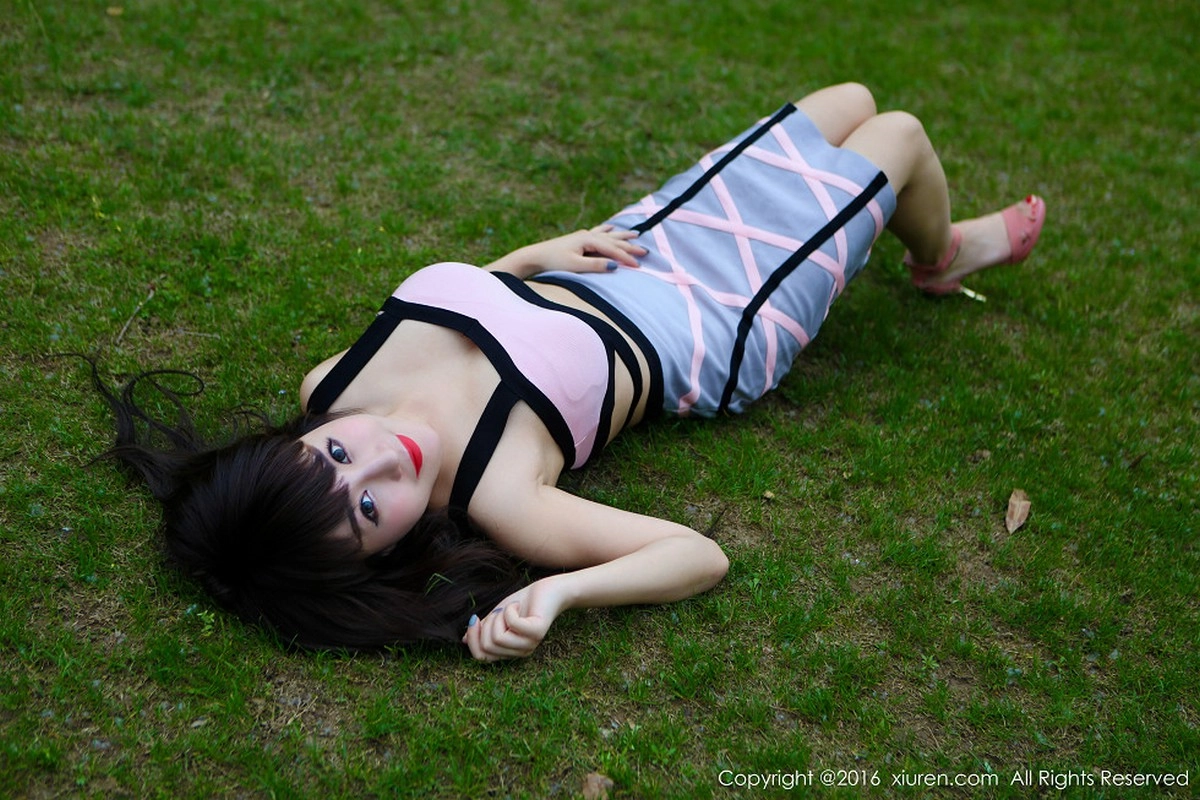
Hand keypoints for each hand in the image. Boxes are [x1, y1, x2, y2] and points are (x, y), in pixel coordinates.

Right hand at [460, 577, 566, 660]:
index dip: (472, 639)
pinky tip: (517, 606)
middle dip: (486, 624)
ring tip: (510, 608)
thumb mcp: (497, 616)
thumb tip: (463, 640)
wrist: (549, 590)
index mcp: (510, 651)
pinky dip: (509, 611)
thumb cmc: (524, 602)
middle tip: (499, 612)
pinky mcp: (537, 632)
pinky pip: (512, 625)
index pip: (481, 657)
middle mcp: (520, 652)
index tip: (473, 620)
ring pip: (497, 638)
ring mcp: (530, 644)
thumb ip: (483, 628)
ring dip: (498, 617)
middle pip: (487, 646)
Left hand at [487, 225, 646, 277]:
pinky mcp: (578, 239)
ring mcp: (583, 236)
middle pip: (614, 241)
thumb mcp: (575, 266)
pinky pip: (597, 232)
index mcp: (588, 240)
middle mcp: (588, 235)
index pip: (613, 250)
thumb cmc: (554, 262)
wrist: (535, 256)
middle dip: (630, 246)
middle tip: (646, 251)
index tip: (639, 266)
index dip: (627, 258)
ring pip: (608, 235)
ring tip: (636, 234)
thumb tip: (615, 265)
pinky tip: (610, 227)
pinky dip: (606, 230)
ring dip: (622, 235)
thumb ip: (596, 265)